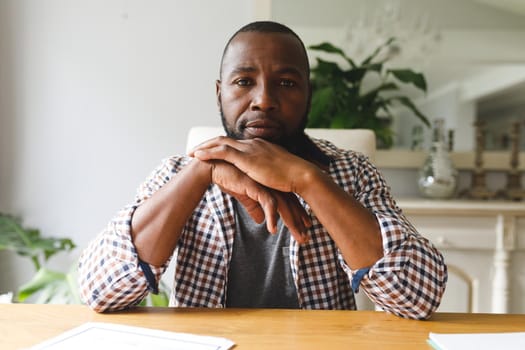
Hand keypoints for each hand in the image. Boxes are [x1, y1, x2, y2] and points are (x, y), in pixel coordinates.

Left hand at [190, 137, 315, 193]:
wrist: (300, 175)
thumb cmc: (292, 178)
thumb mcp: (277, 173)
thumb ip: (268, 173)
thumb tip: (265, 180)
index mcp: (260, 146)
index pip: (236, 143)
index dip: (221, 146)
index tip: (211, 151)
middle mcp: (253, 144)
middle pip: (224, 140)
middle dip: (208, 144)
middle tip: (195, 150)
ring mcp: (250, 149)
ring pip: (220, 143)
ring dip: (204, 147)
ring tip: (191, 153)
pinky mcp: (247, 158)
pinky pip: (222, 152)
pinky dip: (208, 152)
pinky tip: (198, 156)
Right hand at [208, 160, 310, 242]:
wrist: (214, 167)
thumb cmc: (229, 178)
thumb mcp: (244, 196)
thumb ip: (253, 207)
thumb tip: (260, 220)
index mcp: (272, 183)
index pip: (290, 200)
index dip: (297, 214)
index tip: (304, 228)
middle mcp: (272, 183)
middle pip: (291, 204)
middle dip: (299, 222)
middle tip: (305, 239)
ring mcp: (266, 184)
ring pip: (284, 206)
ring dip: (292, 224)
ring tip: (298, 238)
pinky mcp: (257, 186)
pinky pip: (269, 204)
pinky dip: (272, 218)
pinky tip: (272, 230)